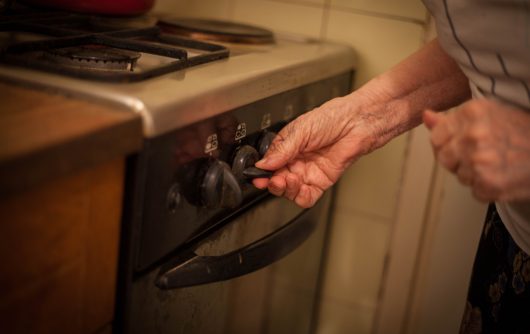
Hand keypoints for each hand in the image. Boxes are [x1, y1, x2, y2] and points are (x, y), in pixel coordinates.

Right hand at [253, 96, 380, 207]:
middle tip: (273, 179)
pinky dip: (301, 196)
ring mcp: (308, 172)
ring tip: (288, 180)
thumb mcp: (301, 130)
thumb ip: (282, 149)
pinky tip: (300, 187)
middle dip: (272, 182)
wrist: (356, 123)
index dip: (262, 172)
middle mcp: (295, 161)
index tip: (258, 175)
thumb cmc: (332, 118)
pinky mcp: (321, 181)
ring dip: (285, 189)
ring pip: (289, 191)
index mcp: (287, 147)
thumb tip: (264, 163)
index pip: (269, 164)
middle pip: (277, 180)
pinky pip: (307, 197)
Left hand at [423, 99, 529, 201]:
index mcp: (472, 113)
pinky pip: (474, 191)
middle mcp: (473, 136)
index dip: (447, 143)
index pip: (436, 137)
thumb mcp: (487, 115)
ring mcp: (480, 162)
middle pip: (444, 158)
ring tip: (498, 163)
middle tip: (484, 154)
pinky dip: (486, 188)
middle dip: (458, 159)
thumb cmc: (521, 131)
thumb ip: (452, 119)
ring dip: (473, 174)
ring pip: (459, 176)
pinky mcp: (489, 185)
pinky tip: (503, 176)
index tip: (463, 143)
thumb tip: (426, 116)